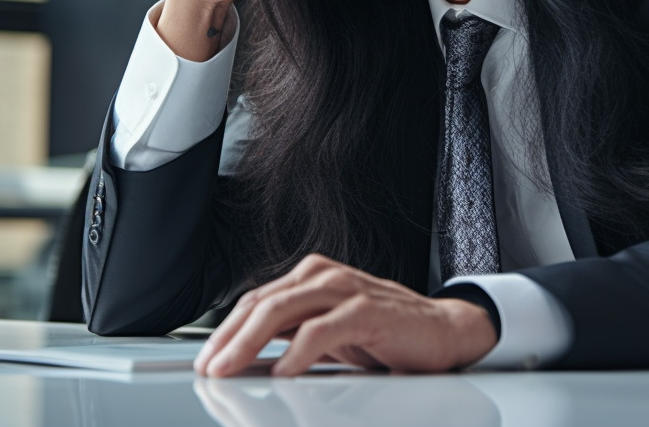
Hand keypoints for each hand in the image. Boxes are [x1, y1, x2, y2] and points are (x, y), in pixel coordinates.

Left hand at [194, 254, 497, 376]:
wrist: (442, 331)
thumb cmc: (384, 333)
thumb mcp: (327, 335)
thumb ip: (291, 337)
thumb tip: (246, 358)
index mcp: (310, 279)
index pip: (255, 302)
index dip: (225, 332)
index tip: (205, 361)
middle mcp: (323, 277)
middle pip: (262, 304)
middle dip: (228, 338)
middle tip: (208, 368)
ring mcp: (345, 289)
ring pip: (283, 311)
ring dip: (250, 343)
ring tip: (231, 368)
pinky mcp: (368, 309)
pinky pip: (323, 329)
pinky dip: (298, 351)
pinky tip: (284, 371)